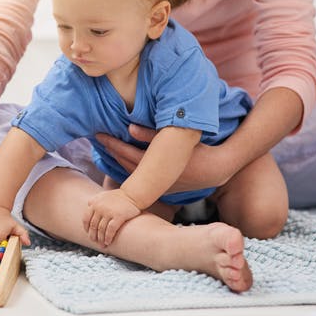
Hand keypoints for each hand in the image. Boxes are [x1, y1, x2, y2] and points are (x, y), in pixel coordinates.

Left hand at [83, 189, 140, 245]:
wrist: (132, 194)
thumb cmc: (118, 196)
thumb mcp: (103, 195)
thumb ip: (95, 199)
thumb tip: (88, 205)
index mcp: (95, 204)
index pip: (86, 218)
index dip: (86, 228)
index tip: (88, 233)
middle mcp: (100, 208)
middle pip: (93, 225)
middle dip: (93, 236)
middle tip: (94, 241)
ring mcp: (109, 212)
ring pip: (101, 229)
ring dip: (101, 239)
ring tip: (102, 244)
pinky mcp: (118, 217)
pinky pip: (110, 230)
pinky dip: (108, 237)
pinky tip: (108, 241)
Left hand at [96, 124, 234, 190]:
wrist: (216, 171)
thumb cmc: (198, 151)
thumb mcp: (176, 139)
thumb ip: (151, 134)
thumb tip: (129, 127)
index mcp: (156, 166)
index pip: (127, 153)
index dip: (112, 144)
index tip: (99, 134)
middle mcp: (154, 178)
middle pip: (125, 163)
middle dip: (112, 151)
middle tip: (100, 139)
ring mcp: (158, 185)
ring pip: (132, 173)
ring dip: (119, 161)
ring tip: (109, 149)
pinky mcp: (163, 188)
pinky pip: (141, 178)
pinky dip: (130, 169)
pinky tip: (124, 162)